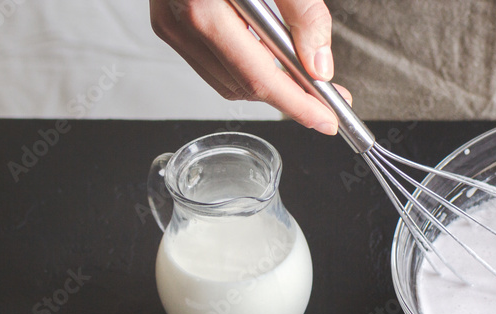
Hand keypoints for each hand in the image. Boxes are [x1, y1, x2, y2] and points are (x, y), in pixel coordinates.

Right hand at [150, 0, 350, 133]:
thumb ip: (302, 13)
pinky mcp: (168, 22)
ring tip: (299, 68)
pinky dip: (245, 66)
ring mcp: (170, 24)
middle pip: (244, 87)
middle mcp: (180, 21)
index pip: (259, 77)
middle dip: (289, 97)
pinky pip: (213, 64)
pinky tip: (265, 50)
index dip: (298, 105)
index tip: (328, 121)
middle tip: (328, 95)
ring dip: (267, 83)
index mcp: (203, 6)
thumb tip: (319, 64)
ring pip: (227, 82)